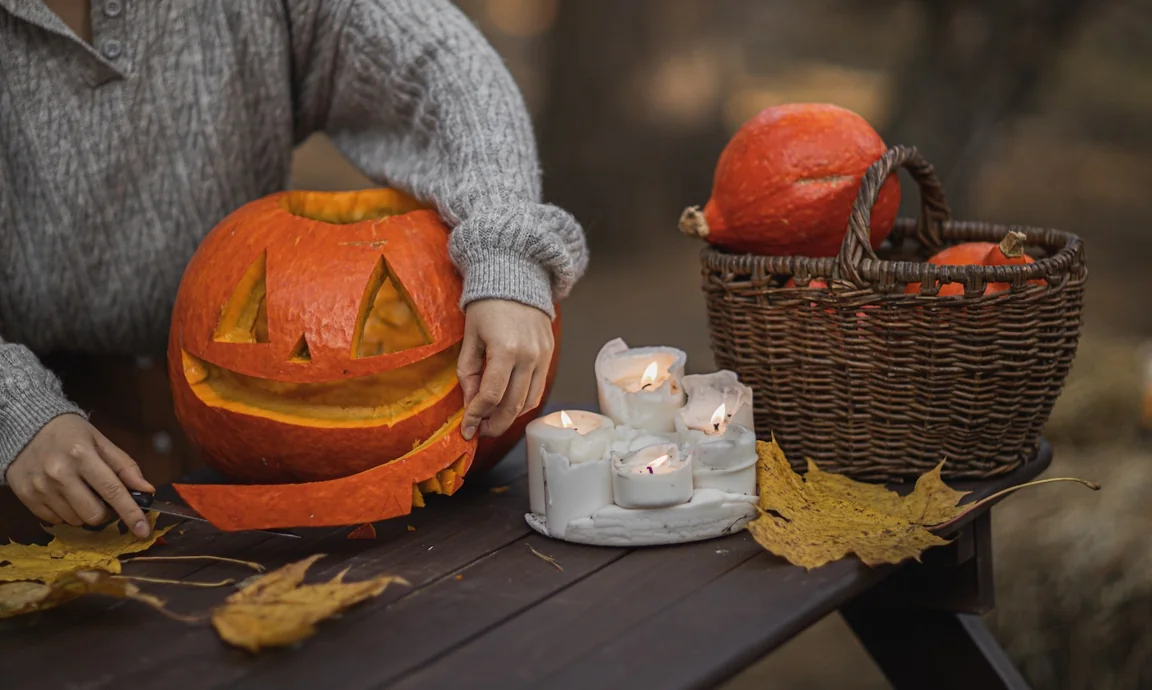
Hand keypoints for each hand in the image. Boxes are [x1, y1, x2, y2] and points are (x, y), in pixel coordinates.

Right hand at [6, 414, 154, 537]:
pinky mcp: (26, 497)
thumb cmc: (70, 434)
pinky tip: (62, 494)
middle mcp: (59, 473)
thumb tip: (147, 490)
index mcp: (82, 455)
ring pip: (75, 521)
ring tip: (80, 491)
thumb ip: (125, 466)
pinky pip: (55, 520)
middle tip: (103, 498)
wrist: (26, 428)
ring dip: (84, 512)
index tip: (144, 530)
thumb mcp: (101, 442)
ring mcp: (41, 487)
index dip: (131, 513)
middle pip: (94, 514)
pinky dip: (65, 512)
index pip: (113, 491)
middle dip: (106, 512)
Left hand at [458, 299, 554, 440]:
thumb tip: (470, 405)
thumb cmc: (487, 305)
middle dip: (494, 425)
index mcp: (505, 350)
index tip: (466, 429)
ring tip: (492, 420)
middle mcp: (529, 356)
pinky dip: (523, 402)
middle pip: (513, 406)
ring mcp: (543, 356)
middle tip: (479, 431)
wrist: (516, 277)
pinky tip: (507, 403)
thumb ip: (468, 373)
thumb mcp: (470, 337)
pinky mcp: (549, 354)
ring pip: (529, 402)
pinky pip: (538, 388)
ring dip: (510, 417)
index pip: (490, 395)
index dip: (476, 417)